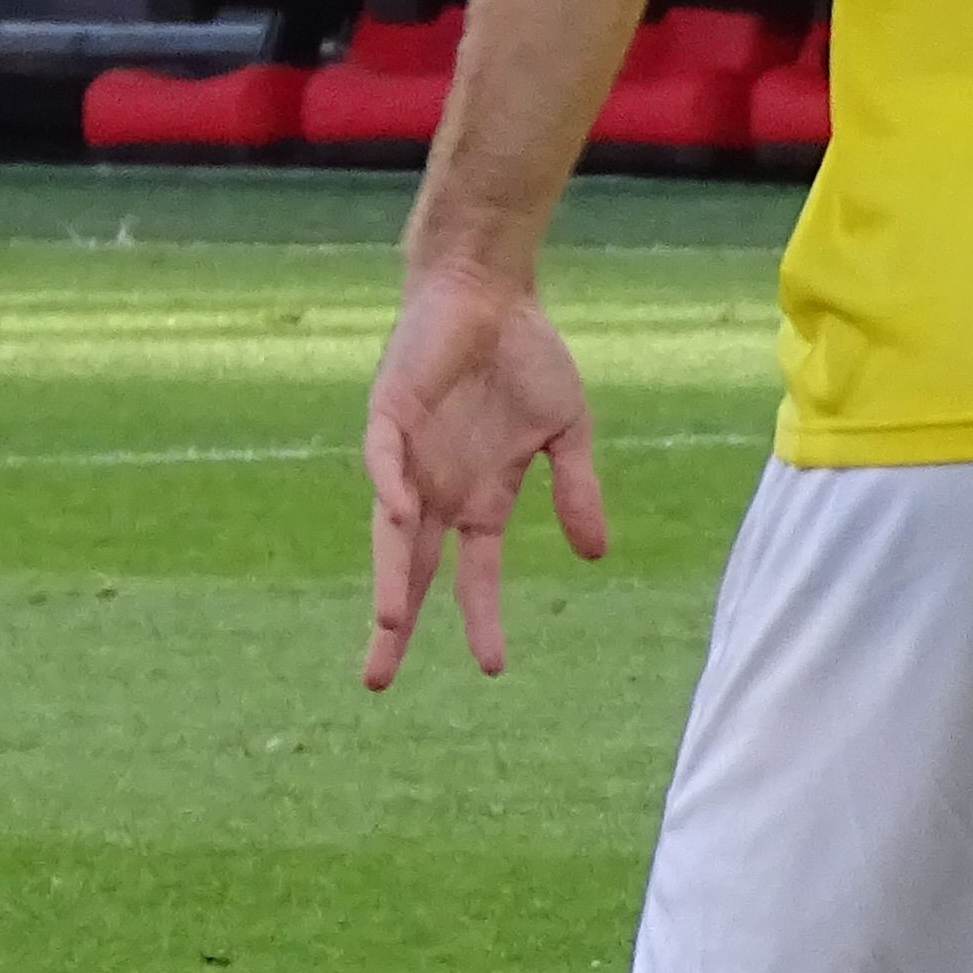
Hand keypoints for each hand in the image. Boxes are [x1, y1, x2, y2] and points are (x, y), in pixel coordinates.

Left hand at [360, 255, 606, 689]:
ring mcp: (408, 454)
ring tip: (387, 621)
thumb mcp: (566, 432)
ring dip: (390, 574)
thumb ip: (576, 491)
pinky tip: (398, 518)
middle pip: (412, 568)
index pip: (472, 574)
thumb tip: (595, 555)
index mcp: (478, 497)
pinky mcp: (389, 413)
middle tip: (377, 681)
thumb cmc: (527, 357)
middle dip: (395, 623)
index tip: (493, 668)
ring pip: (390, 528)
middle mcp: (436, 486)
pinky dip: (387, 487)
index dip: (479, 619)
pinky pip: (382, 458)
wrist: (494, 292)